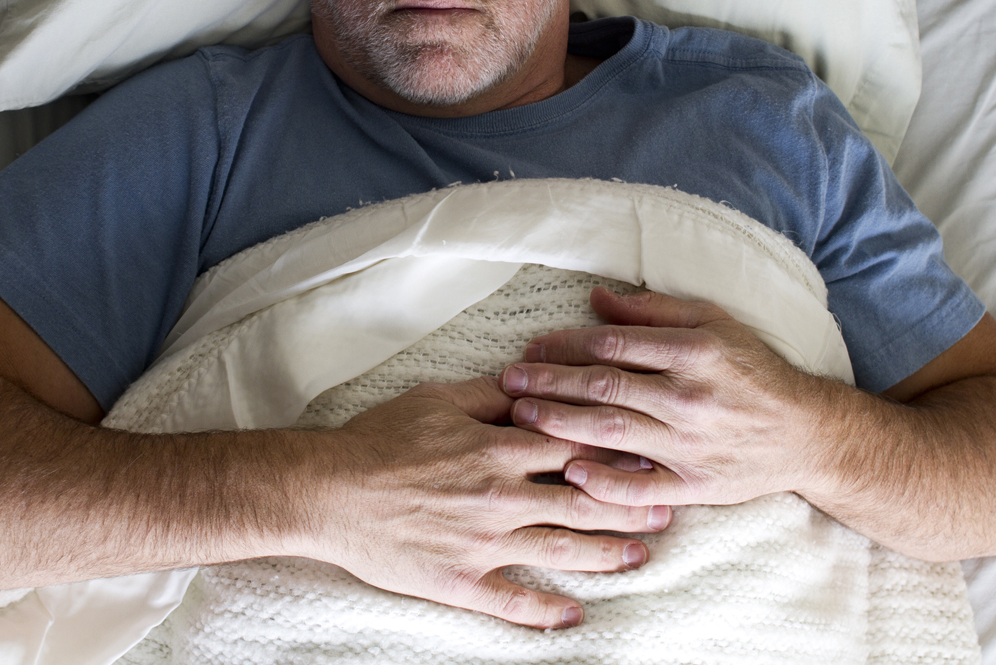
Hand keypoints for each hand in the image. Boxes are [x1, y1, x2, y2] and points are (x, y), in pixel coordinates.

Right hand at [306, 376, 672, 628]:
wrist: (327, 491)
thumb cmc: (380, 439)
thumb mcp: (437, 398)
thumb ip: (492, 393)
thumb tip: (533, 379)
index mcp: (497, 447)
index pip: (575, 446)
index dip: (618, 449)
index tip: (652, 449)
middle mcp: (500, 496)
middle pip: (583, 502)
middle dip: (630, 505)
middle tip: (668, 509)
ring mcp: (483, 544)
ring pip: (561, 551)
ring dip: (607, 555)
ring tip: (641, 557)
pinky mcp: (461, 581)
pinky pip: (514, 603)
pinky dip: (548, 612)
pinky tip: (576, 614)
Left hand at [497, 288, 831, 508]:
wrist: (804, 433)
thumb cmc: (752, 370)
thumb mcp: (713, 323)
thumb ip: (652, 310)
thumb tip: (597, 297)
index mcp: (693, 351)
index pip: (614, 345)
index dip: (566, 344)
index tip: (532, 346)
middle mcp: (689, 397)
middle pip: (604, 387)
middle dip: (550, 383)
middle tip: (510, 381)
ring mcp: (691, 444)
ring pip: (613, 433)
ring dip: (561, 425)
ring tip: (522, 417)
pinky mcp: (695, 485)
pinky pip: (642, 487)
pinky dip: (606, 482)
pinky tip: (571, 474)